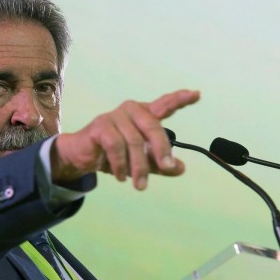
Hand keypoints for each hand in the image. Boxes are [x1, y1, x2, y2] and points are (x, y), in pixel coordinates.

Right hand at [51, 89, 199, 189]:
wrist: (82, 156)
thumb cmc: (113, 154)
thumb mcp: (140, 161)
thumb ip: (160, 164)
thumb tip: (181, 168)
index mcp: (144, 115)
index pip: (164, 104)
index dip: (180, 99)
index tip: (197, 94)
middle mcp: (131, 110)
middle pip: (153, 127)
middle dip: (162, 149)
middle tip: (168, 167)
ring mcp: (115, 116)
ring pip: (134, 142)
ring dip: (138, 166)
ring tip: (139, 185)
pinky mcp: (100, 125)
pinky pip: (115, 146)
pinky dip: (120, 164)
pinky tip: (121, 176)